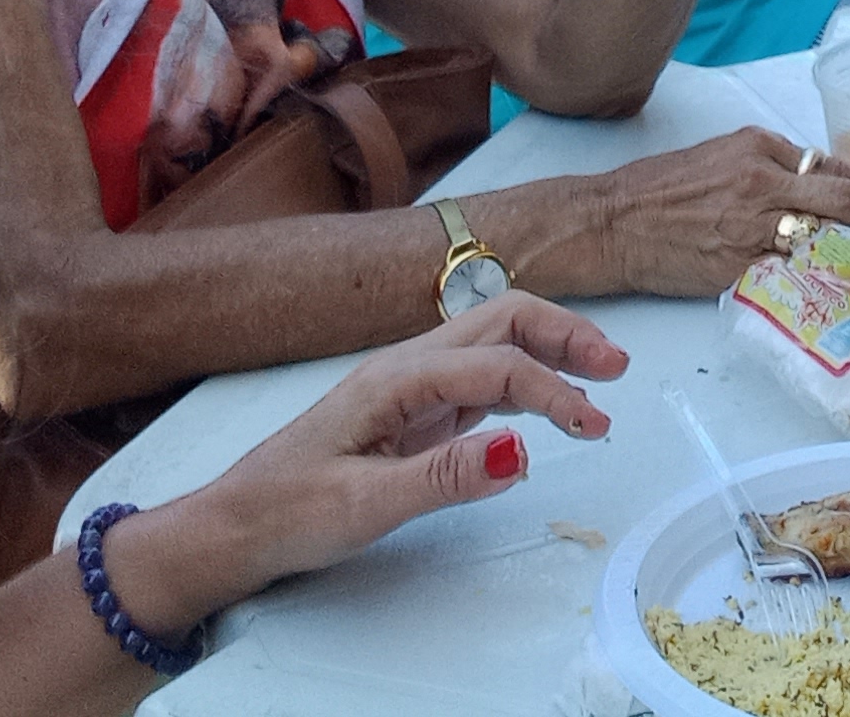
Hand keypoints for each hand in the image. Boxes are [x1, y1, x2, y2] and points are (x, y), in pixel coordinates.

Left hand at [97, 293, 629, 623]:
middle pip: (503, 321)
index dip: (554, 390)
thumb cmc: (286, 513)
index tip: (595, 426)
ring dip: (550, 353)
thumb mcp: (366, 505)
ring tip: (598, 381)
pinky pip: (480, 380)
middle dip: (566, 336)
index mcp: (396, 377)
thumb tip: (521, 448)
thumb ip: (446, 476)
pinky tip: (543, 406)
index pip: (498, 366)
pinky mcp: (412, 414)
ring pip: (495, 344)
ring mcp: (411, 388)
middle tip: (617, 370)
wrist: (232, 528)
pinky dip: (525, 382)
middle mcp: (407, 367)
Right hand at [535, 125, 849, 293]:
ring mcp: (750, 226)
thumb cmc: (658, 189)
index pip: (826, 167)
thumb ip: (765, 166)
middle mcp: (760, 182)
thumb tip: (811, 185)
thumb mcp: (718, 156)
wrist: (611, 223)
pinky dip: (815, 278)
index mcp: (756, 147)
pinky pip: (789, 273)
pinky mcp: (737, 265)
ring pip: (822, 238)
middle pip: (840, 198)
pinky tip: (834, 287)